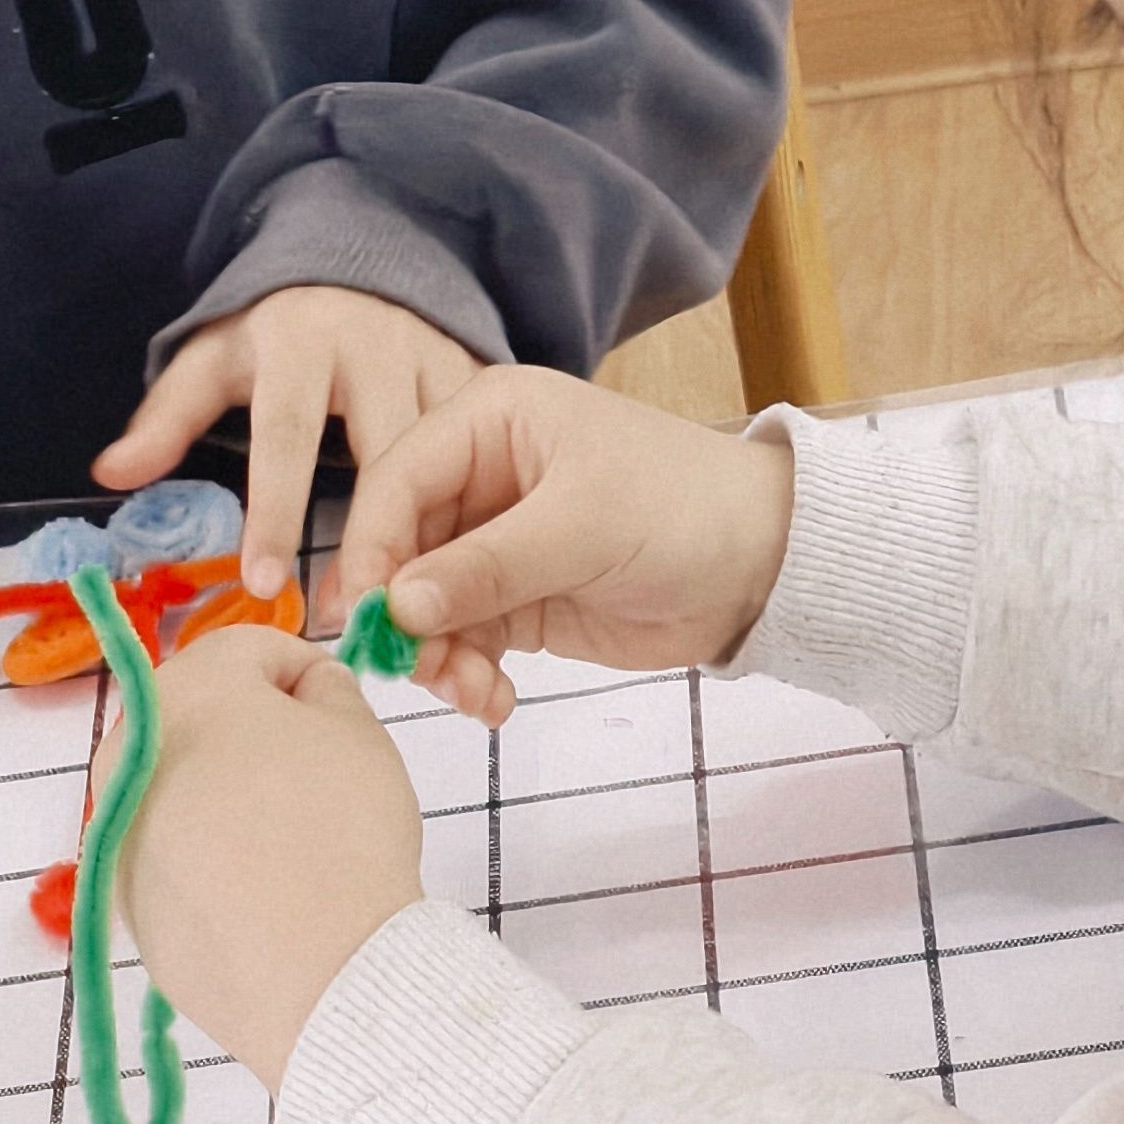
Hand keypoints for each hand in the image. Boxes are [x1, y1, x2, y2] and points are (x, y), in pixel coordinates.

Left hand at [96, 284, 478, 606]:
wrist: (360, 263)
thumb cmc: (277, 330)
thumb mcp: (215, 357)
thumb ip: (167, 416)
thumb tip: (110, 473)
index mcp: (304, 340)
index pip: (287, 433)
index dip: (277, 511)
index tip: (266, 585)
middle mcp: (378, 345)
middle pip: (382, 453)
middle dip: (373, 539)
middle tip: (354, 617)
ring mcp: (437, 359)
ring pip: (446, 459)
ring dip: (433, 536)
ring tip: (413, 614)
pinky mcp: (478, 378)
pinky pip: (486, 455)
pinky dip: (476, 513)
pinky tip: (464, 571)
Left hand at [120, 625, 422, 1087]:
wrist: (318, 972)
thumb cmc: (342, 832)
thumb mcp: (359, 729)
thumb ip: (325, 689)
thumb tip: (302, 695)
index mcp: (185, 690)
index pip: (252, 650)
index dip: (308, 673)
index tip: (342, 714)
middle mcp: (128, 751)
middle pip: (201, 716)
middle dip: (255, 732)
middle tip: (317, 776)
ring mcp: (115, 831)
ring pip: (179, 787)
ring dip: (226, 794)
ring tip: (289, 838)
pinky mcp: (121, 902)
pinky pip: (170, 854)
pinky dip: (208, 857)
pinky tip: (260, 890)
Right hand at [334, 366, 794, 727]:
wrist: (764, 563)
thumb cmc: (681, 510)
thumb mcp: (581, 528)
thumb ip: (485, 566)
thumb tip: (395, 606)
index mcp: (490, 421)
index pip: (396, 480)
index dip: (367, 548)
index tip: (359, 617)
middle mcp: (482, 475)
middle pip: (400, 548)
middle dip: (403, 616)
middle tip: (418, 671)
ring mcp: (497, 541)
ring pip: (426, 604)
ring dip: (436, 657)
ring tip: (473, 693)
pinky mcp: (518, 598)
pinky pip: (463, 640)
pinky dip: (467, 676)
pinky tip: (494, 702)